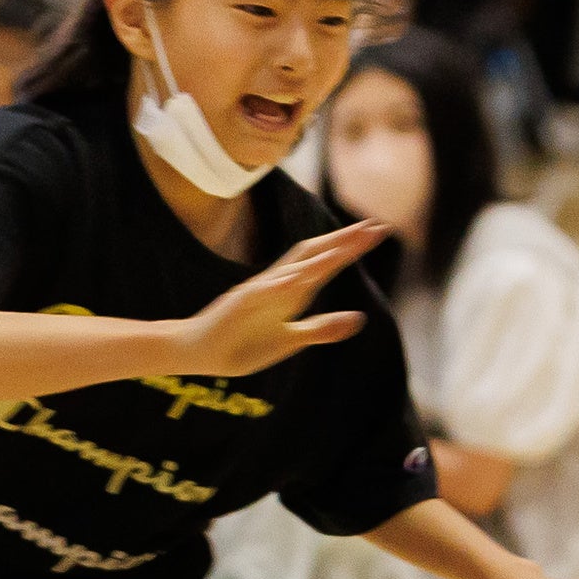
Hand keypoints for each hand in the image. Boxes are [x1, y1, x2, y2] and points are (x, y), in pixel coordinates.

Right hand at [177, 222, 387, 376]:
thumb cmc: (243, 344)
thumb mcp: (291, 340)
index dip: (350, 247)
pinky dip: (279, 286)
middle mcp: (276, 285)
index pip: (325, 262)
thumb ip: (322, 328)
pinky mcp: (238, 306)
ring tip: (346, 246)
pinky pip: (261, 293)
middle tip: (373, 226)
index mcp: (291, 293)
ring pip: (291, 270)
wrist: (199, 352)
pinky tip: (298, 280)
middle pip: (313, 255)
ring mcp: (257, 293)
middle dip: (342, 241)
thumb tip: (358, 318)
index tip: (379, 230)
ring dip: (318, 259)